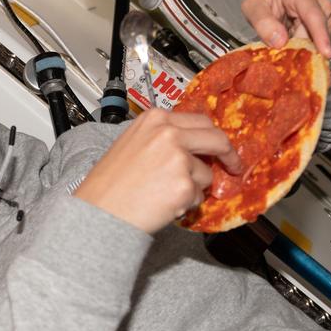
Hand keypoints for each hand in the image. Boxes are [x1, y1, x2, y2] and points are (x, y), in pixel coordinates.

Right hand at [74, 110, 239, 234]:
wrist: (98, 211)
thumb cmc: (108, 184)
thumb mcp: (133, 144)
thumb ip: (163, 139)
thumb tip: (191, 148)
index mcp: (155, 119)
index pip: (199, 121)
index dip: (212, 136)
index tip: (220, 146)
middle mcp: (169, 134)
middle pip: (217, 139)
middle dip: (228, 155)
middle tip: (232, 166)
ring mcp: (179, 159)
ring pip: (206, 174)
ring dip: (193, 187)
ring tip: (163, 194)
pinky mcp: (185, 185)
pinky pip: (198, 197)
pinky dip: (185, 204)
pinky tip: (162, 204)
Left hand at [241, 0, 330, 54]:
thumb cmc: (265, 1)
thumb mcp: (252, 7)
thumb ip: (262, 22)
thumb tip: (280, 42)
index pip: (312, 14)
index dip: (320, 34)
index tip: (326, 53)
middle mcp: (318, 0)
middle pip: (317, 32)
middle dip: (302, 47)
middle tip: (284, 55)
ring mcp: (326, 14)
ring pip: (319, 40)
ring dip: (301, 47)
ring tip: (285, 41)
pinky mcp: (327, 27)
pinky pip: (318, 44)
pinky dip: (305, 48)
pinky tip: (293, 42)